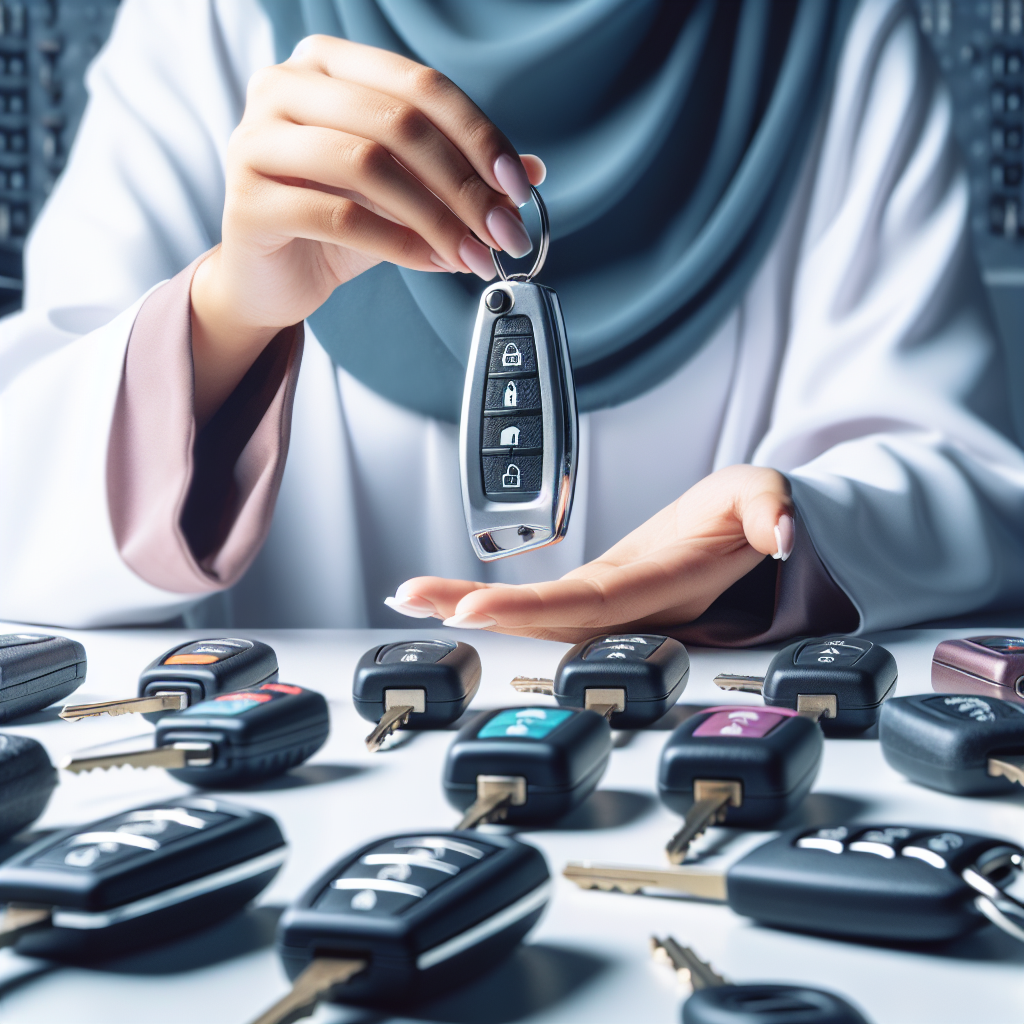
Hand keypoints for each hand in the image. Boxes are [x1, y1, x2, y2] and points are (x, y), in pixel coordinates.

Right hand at [189, 35, 544, 423]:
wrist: (272, 277)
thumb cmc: (336, 223)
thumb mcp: (407, 190)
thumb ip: (459, 172)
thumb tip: (533, 170)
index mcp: (328, 63)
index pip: (421, 84)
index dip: (478, 135)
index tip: (517, 187)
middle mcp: (283, 86)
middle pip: (398, 122)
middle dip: (464, 185)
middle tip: (503, 232)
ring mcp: (256, 139)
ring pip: (368, 165)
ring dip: (436, 218)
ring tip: (473, 255)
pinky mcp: (247, 200)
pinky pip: (339, 218)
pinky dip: (399, 244)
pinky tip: (432, 263)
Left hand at [386, 466, 795, 642]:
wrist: (738, 540)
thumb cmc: (741, 522)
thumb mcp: (764, 495)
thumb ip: (770, 507)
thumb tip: (778, 532)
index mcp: (658, 585)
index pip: (587, 604)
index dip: (531, 611)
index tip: (474, 609)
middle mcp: (623, 604)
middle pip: (540, 618)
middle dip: (473, 611)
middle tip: (411, 598)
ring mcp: (605, 604)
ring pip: (531, 617)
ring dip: (468, 606)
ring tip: (410, 596)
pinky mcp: (593, 595)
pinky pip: (536, 605)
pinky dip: (490, 601)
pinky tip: (451, 597)